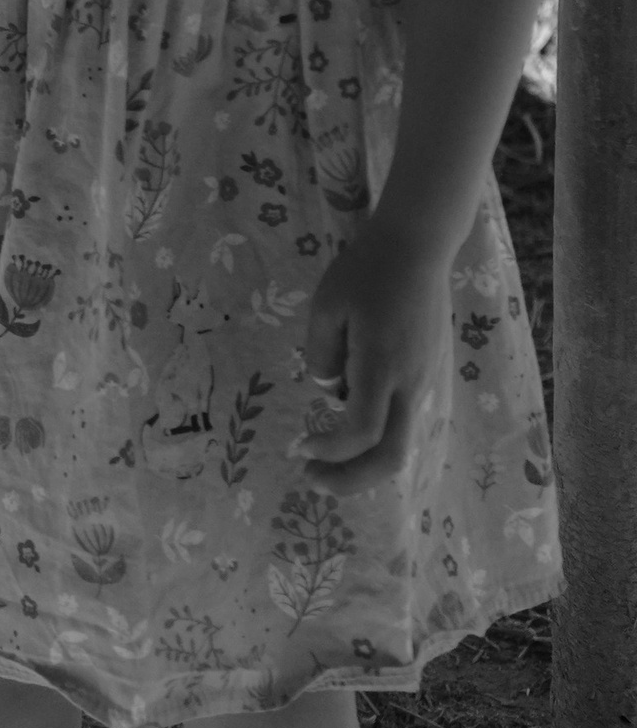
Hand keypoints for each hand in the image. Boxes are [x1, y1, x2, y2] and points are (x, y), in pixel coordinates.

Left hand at [298, 221, 449, 490]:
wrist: (418, 247)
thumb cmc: (367, 270)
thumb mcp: (328, 304)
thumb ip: (322, 354)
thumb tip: (328, 392)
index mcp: (382, 365)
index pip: (362, 431)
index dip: (331, 451)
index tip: (301, 447)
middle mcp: (410, 384)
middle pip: (392, 457)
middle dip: (352, 480)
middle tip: (312, 480)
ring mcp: (424, 383)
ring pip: (400, 442)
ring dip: (362, 459)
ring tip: (322, 453)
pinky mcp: (427, 376)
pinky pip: (403, 419)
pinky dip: (376, 435)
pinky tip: (347, 420)